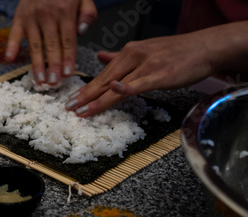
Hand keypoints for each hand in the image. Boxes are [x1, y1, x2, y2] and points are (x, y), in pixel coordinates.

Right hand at [5, 0, 96, 85]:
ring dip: (37, 64)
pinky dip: (11, 46)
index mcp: (65, 11)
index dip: (68, 58)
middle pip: (51, 45)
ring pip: (35, 45)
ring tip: (40, 81)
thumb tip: (81, 32)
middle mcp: (47, 15)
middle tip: (54, 83)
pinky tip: (10, 59)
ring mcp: (31, 17)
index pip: (68, 40)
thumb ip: (87, 13)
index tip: (68, 74)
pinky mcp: (19, 17)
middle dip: (53, 66)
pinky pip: (14, 34)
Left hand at [65, 21, 247, 116]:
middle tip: (69, 108)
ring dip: (97, 99)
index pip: (103, 74)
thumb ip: (120, 57)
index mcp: (129, 51)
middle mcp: (134, 56)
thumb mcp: (144, 50)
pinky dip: (125, 88)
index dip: (87, 88)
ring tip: (81, 110)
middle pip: (105, 80)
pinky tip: (112, 92)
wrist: (205, 47)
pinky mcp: (159, 74)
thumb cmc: (176, 52)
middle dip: (85, 96)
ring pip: (116, 85)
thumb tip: (101, 57)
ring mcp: (146, 65)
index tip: (72, 100)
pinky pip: (138, 83)